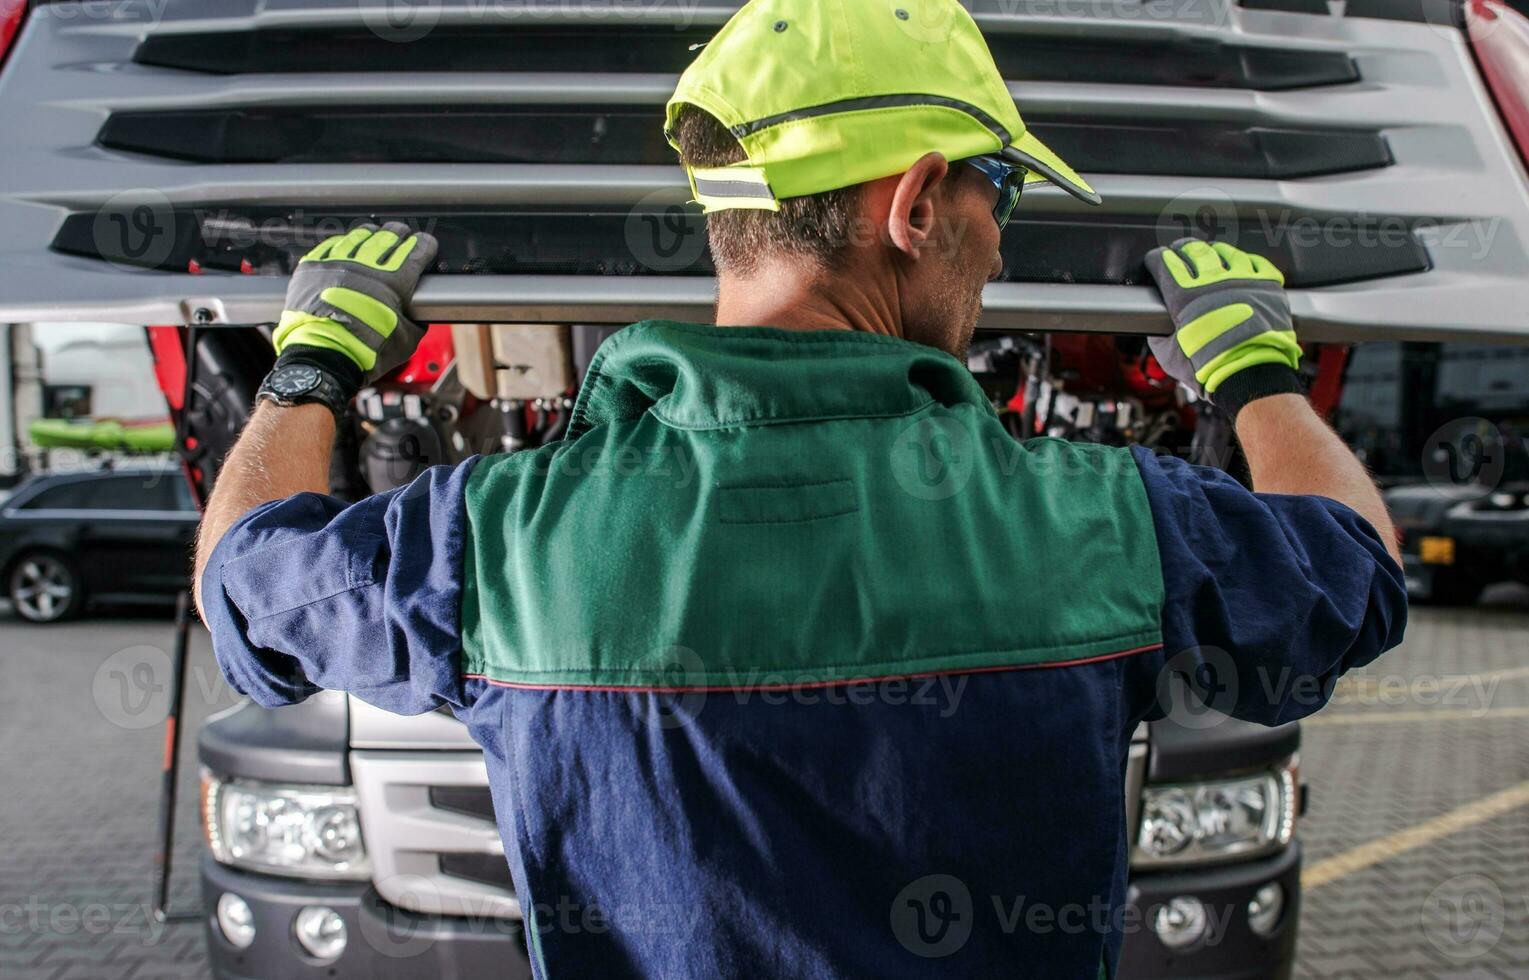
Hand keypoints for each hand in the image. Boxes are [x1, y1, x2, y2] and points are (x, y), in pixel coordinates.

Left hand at [272, 222, 438, 389]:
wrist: (322, 357)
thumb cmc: (364, 353)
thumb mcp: (406, 341)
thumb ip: (416, 321)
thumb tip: (418, 314)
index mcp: (394, 282)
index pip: (417, 249)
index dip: (426, 245)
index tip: (427, 246)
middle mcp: (366, 266)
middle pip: (390, 235)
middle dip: (401, 234)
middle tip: (404, 237)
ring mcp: (337, 262)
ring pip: (360, 235)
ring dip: (373, 234)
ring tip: (376, 236)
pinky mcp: (313, 266)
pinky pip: (331, 244)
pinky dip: (343, 243)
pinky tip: (347, 247)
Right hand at [1144, 238, 1301, 411]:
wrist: (1252, 375)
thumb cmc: (1210, 369)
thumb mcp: (1169, 356)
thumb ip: (1157, 334)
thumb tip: (1154, 325)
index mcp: (1184, 296)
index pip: (1164, 262)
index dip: (1155, 259)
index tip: (1155, 261)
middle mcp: (1213, 281)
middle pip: (1193, 249)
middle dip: (1181, 249)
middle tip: (1178, 252)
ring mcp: (1242, 279)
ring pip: (1224, 251)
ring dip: (1212, 251)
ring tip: (1208, 256)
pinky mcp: (1267, 284)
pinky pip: (1254, 261)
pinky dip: (1244, 260)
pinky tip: (1239, 265)